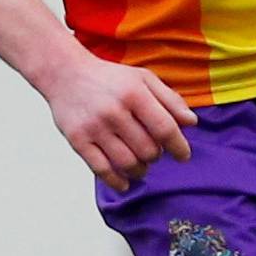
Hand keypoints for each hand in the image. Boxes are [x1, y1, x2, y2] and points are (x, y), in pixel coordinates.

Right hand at [39, 52, 197, 191]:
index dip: (179, 147)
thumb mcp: (144, 79)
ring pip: (126, 163)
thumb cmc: (111, 78)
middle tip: (154, 152)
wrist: (64, 73)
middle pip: (147, 150)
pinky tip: (125, 182)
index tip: (184, 156)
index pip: (165, 128)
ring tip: (141, 164)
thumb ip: (170, 100)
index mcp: (134, 94)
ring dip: (140, 170)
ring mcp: (93, 127)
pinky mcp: (77, 140)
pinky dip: (117, 181)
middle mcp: (114, 112)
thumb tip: (191, 123)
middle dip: (156, 156)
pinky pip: (101, 169)